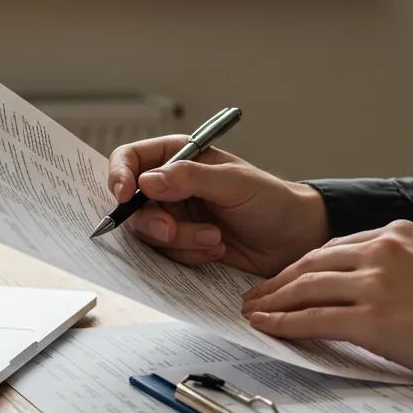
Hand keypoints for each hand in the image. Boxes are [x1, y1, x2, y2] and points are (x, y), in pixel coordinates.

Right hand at [107, 135, 329, 276]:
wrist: (293, 240)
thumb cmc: (271, 200)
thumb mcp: (233, 182)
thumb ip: (190, 178)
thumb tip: (146, 181)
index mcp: (178, 157)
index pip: (131, 158)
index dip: (119, 175)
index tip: (124, 195)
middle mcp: (170, 186)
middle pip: (133, 203)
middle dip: (154, 221)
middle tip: (174, 231)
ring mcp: (175, 217)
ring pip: (149, 233)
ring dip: (180, 241)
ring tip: (214, 239)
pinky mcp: (182, 245)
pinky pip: (166, 255)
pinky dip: (188, 255)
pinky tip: (215, 250)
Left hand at [240, 220, 412, 385]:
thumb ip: (397, 265)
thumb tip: (364, 285)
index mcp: (398, 232)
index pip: (334, 247)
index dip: (304, 265)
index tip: (285, 278)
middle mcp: (383, 249)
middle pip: (312, 262)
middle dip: (279, 280)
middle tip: (256, 294)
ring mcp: (376, 282)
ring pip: (306, 286)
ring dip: (273, 300)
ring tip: (253, 311)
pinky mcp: (373, 318)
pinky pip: (314, 318)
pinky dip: (285, 322)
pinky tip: (268, 326)